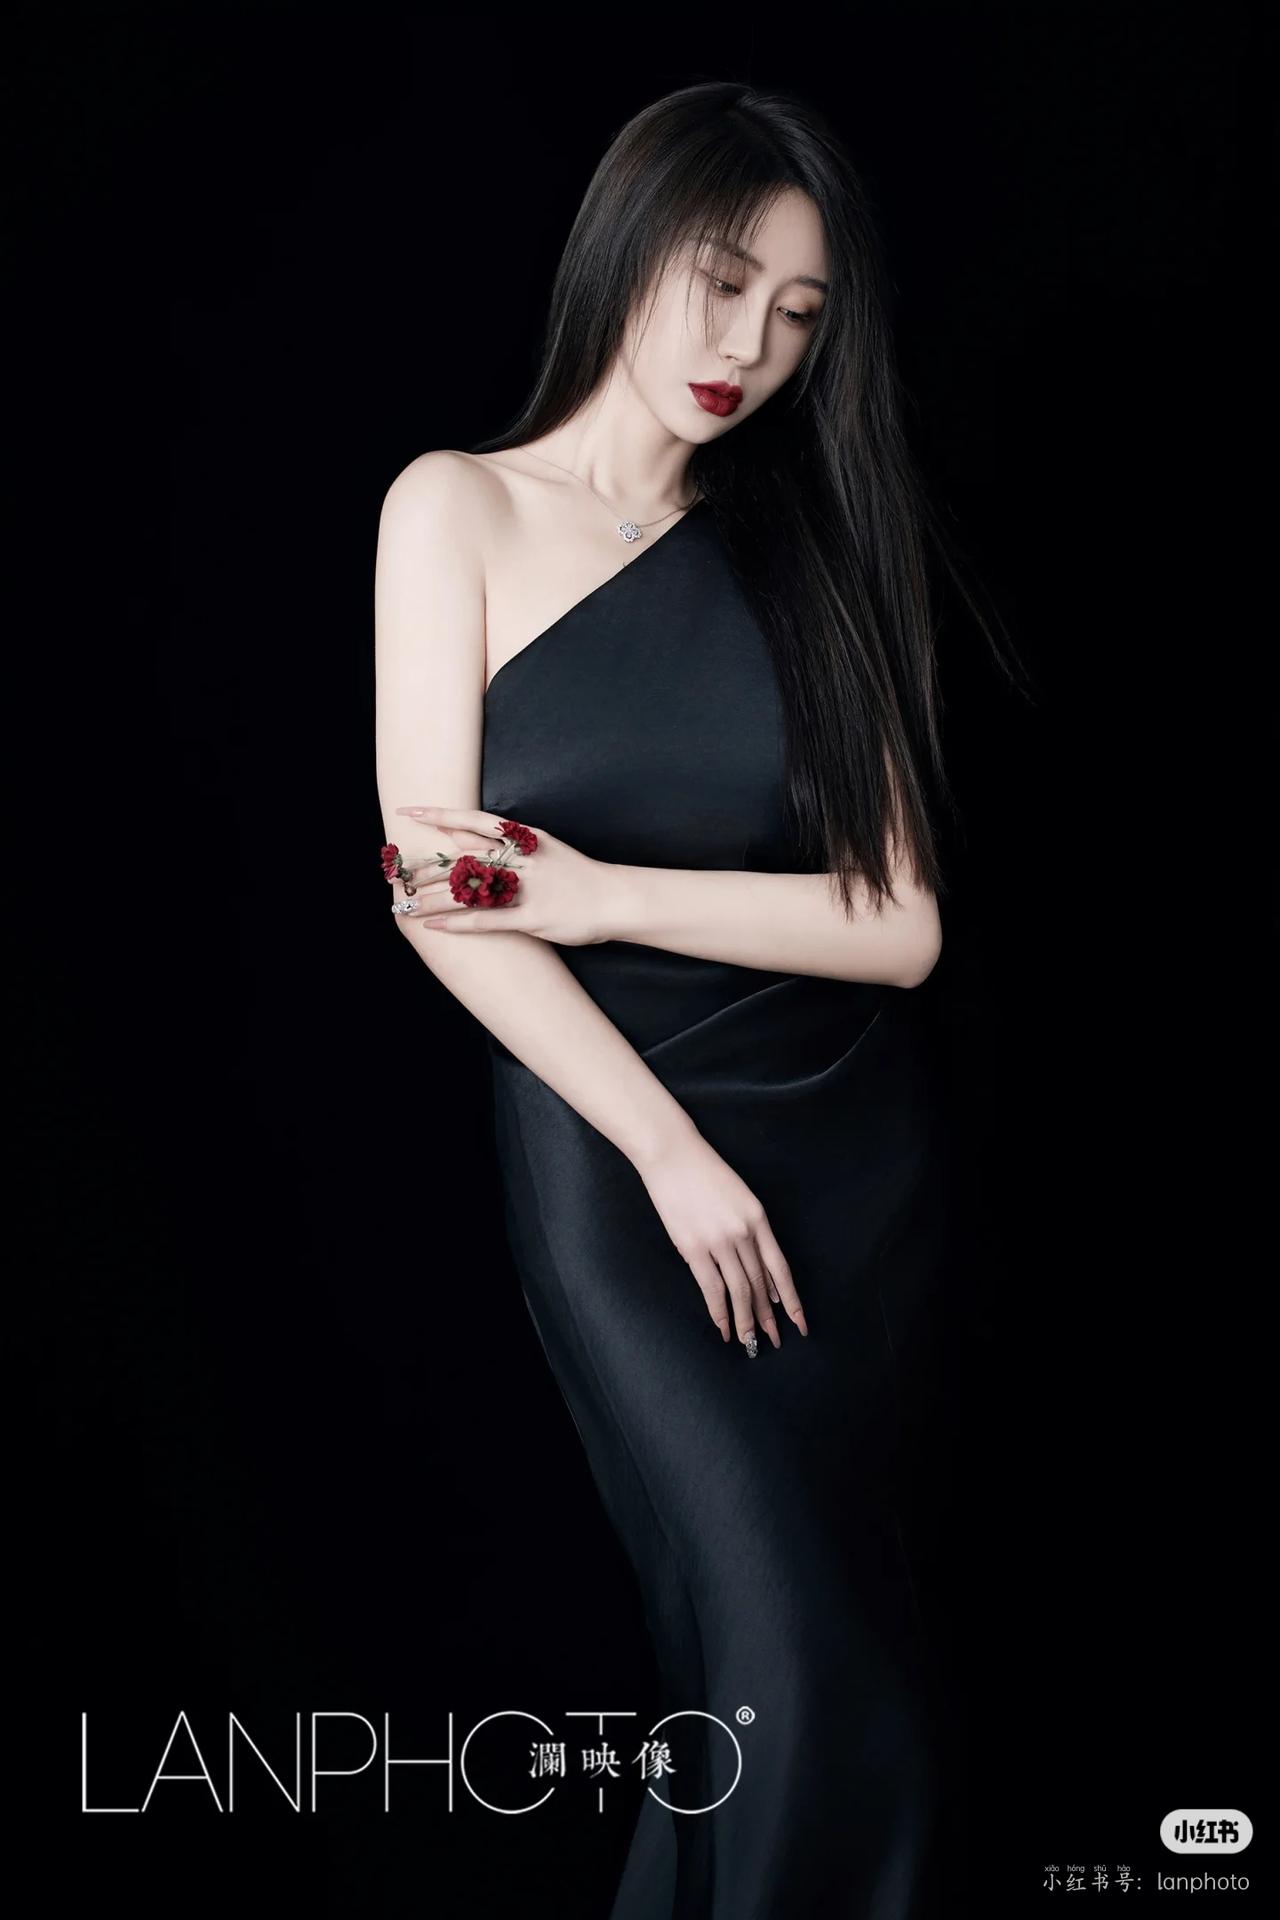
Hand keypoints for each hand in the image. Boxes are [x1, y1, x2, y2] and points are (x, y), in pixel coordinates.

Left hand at [388, 805, 619, 946]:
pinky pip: (488, 921)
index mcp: (524, 838)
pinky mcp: (533, 918)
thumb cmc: (575, 874)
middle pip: (464, 858)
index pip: (474, 820)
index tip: (408, 812)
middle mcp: (522, 859)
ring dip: (434, 897)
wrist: (614, 899)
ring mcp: (528, 889)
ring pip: (470, 890)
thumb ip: (500, 841)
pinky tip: (435, 925)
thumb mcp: (541, 847)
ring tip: (406, 905)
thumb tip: (459, 833)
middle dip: (428, 867)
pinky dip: (459, 923)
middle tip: (400, 875)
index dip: (439, 815)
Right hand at [634, 1127, 808, 1350]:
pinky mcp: (693, 1247)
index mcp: (758, 1218)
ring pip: (740, 1290)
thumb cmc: (704, 1172)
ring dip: (746, 1321)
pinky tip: (723, 1327)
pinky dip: (719, 1311)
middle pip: (761, 1283)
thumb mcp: (739, 1196)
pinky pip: (712, 1287)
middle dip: (768, 1316)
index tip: (799, 1321)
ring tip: (750, 1343)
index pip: (780, 1267)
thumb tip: (759, 1270)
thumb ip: (750, 1231)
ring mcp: (718, 1240)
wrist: (672, 1154)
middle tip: (774, 1340)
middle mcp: (743, 1232)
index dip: (791, 1298)